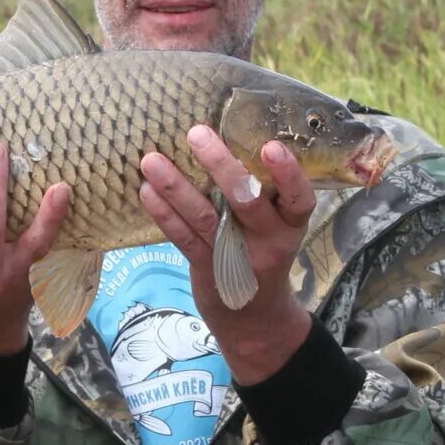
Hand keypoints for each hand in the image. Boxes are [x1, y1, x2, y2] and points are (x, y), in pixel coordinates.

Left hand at [139, 125, 314, 382]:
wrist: (254, 316)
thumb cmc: (264, 248)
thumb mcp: (278, 222)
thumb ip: (263, 188)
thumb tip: (229, 128)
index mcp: (290, 223)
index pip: (299, 198)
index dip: (288, 174)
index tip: (270, 146)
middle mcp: (267, 239)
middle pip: (246, 202)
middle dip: (221, 167)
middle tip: (197, 133)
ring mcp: (236, 256)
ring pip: (206, 218)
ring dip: (177, 187)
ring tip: (151, 159)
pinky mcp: (207, 268)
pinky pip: (183, 238)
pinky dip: (164, 214)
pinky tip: (146, 190)